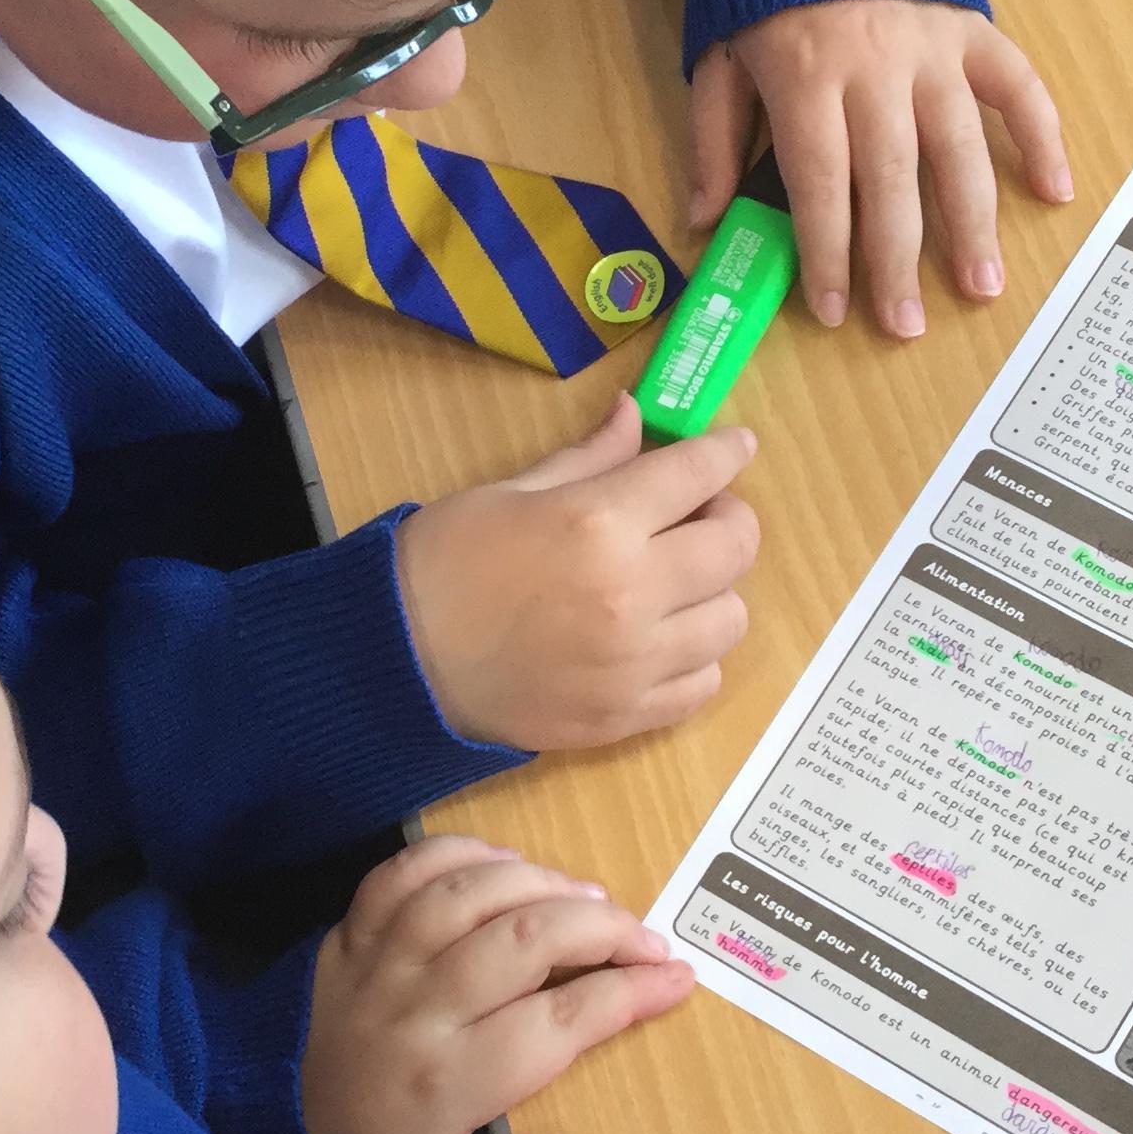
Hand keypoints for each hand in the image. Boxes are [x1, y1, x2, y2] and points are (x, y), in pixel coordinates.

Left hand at [301, 836, 692, 1133]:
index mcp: (444, 1084)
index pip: (558, 1022)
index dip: (628, 996)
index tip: (677, 983)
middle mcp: (414, 1012)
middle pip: (525, 940)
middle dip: (604, 930)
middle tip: (650, 941)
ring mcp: (376, 966)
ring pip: (470, 895)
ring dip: (543, 884)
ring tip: (592, 901)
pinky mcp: (346, 940)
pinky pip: (402, 874)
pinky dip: (460, 855)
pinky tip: (506, 867)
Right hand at [395, 395, 758, 752]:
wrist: (398, 662)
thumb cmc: (445, 562)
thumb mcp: (512, 491)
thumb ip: (589, 458)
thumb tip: (635, 416)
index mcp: (598, 523)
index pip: (698, 474)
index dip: (725, 453)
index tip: (734, 447)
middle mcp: (631, 593)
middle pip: (734, 549)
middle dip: (728, 520)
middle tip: (699, 516)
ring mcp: (634, 664)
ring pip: (730, 620)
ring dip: (714, 592)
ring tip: (677, 584)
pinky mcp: (625, 716)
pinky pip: (702, 684)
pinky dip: (695, 657)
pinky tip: (662, 640)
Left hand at [690, 0, 1070, 335]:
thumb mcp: (716, 57)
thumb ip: (712, 137)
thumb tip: (704, 219)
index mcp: (806, 78)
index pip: (820, 183)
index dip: (827, 251)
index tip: (833, 310)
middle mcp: (875, 67)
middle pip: (891, 179)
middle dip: (898, 259)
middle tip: (907, 324)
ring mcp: (931, 47)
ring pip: (958, 147)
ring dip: (973, 222)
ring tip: (983, 286)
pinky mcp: (971, 27)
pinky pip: (1016, 85)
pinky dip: (1042, 135)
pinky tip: (1053, 190)